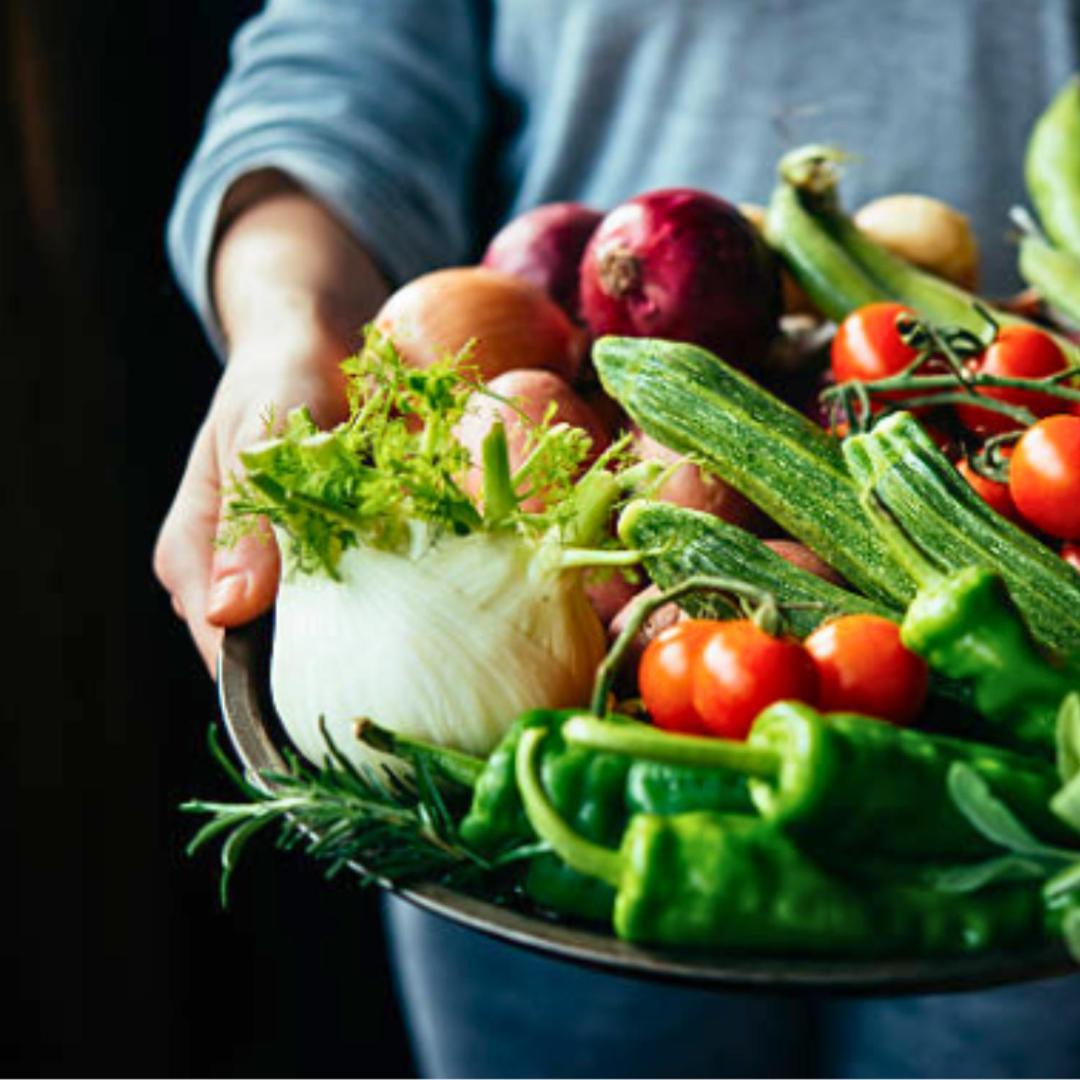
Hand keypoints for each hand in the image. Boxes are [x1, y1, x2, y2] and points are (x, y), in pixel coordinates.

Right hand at [154, 190, 387, 672]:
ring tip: (431, 658)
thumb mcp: (257, 429)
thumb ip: (248, 512)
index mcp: (195, 558)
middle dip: (337, 678)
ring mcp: (286, 572)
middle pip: (279, 659)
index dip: (278, 695)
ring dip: (373, 644)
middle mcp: (236, 578)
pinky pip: (364, 599)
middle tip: (406, 690)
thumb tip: (229, 611)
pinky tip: (436, 608)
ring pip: (326, 636)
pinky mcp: (333, 558)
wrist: (318, 341)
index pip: (225, 658)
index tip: (349, 711)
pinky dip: (396, 604)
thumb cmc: (278, 374)